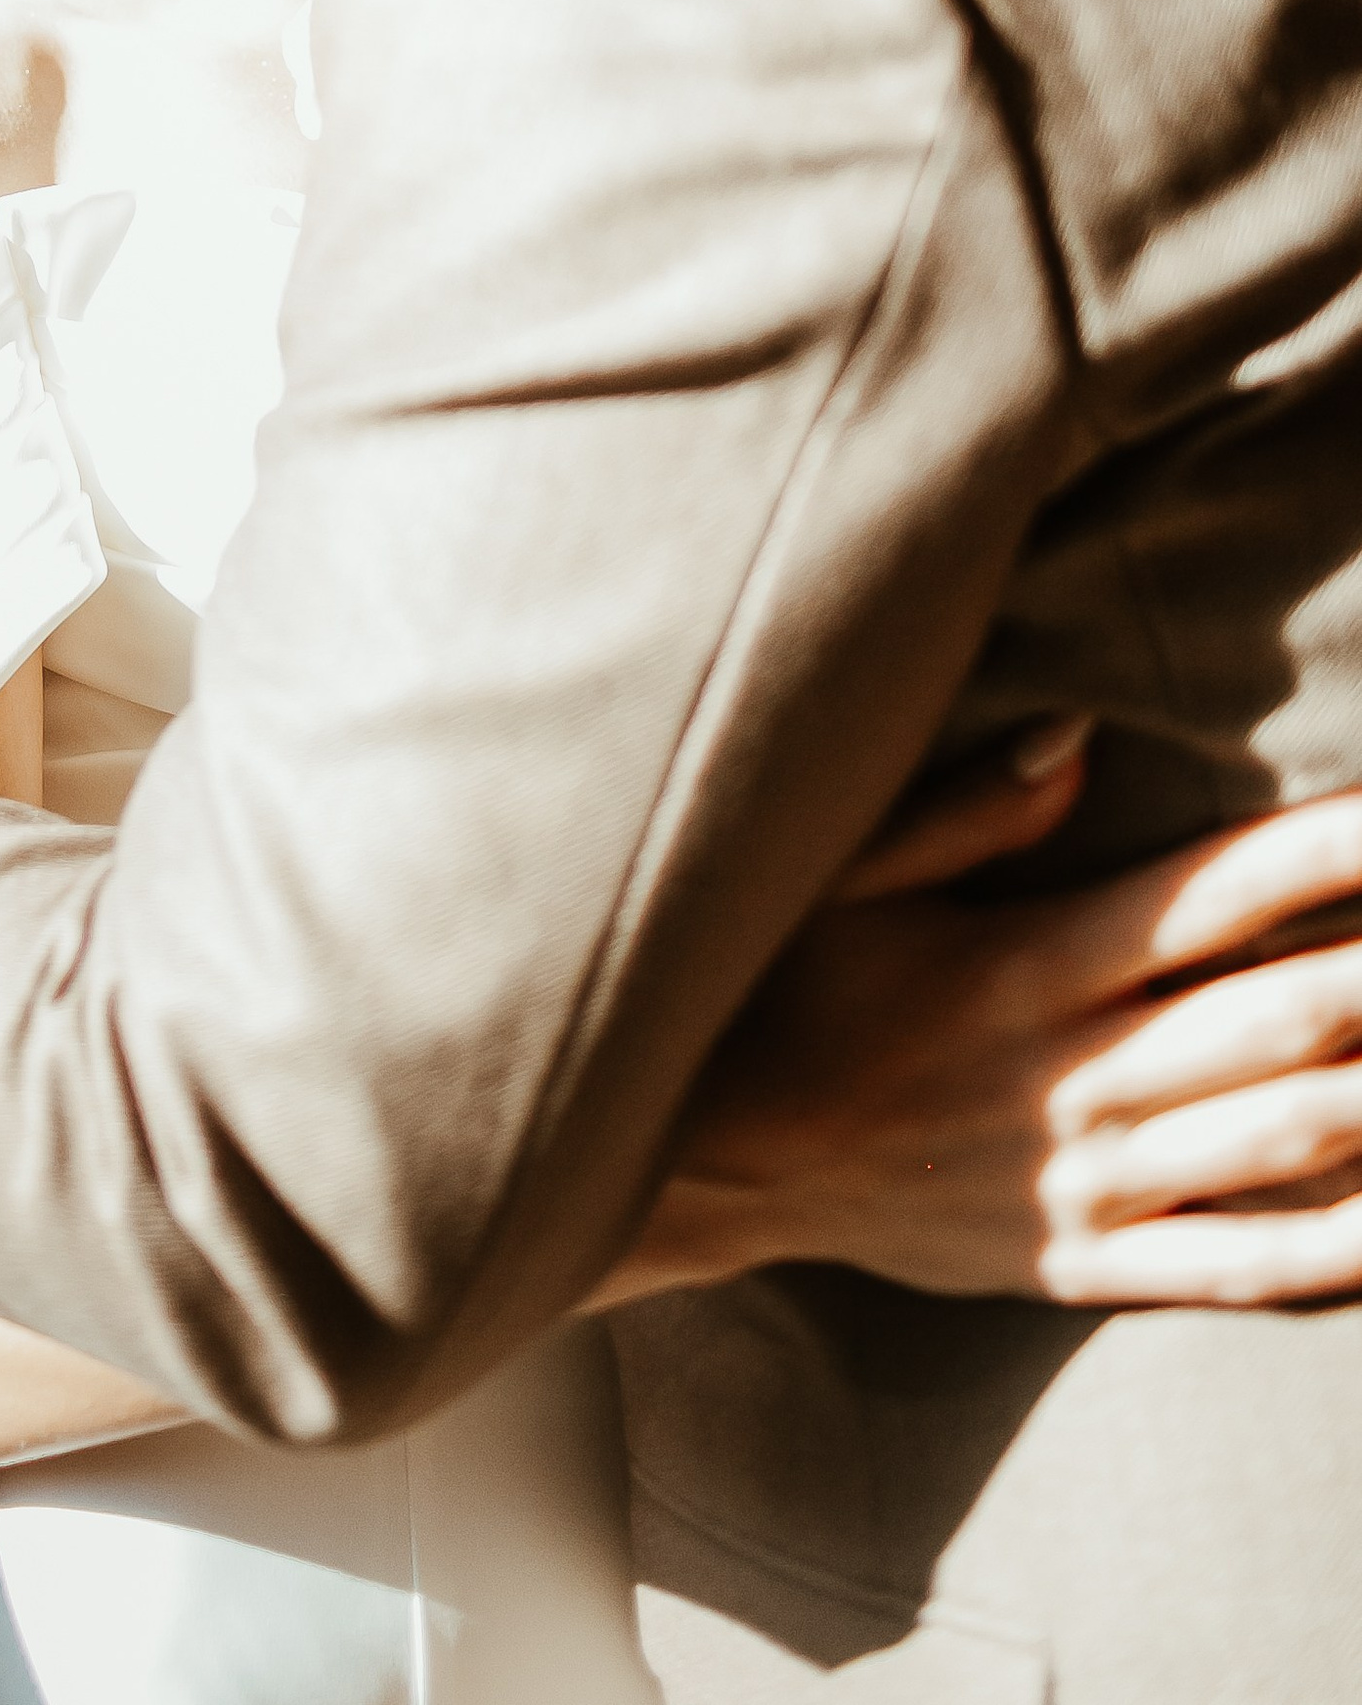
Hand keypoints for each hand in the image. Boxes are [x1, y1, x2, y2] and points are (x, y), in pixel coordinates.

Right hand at [608, 738, 1361, 1310]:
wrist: (704, 1165)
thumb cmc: (776, 992)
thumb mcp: (841, 875)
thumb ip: (966, 808)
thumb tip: (1079, 735)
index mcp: (1023, 966)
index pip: (1210, 896)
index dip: (1322, 852)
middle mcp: (1072, 1075)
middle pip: (1280, 1019)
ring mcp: (1086, 1182)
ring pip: (1283, 1143)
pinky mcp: (1081, 1265)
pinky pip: (1234, 1266)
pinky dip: (1338, 1250)